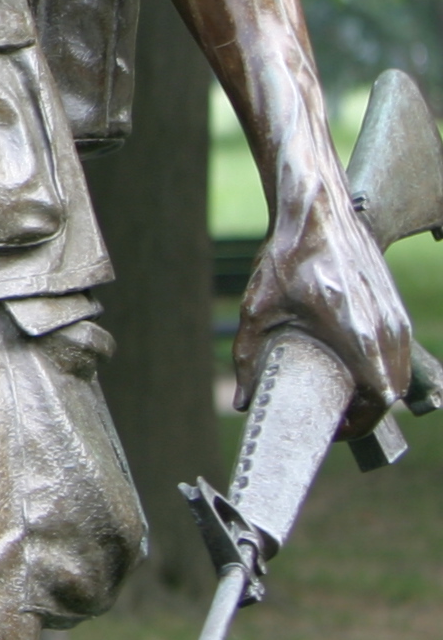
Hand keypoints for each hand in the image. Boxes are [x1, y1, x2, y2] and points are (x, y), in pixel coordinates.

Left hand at [237, 178, 414, 424]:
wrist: (315, 211)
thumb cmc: (287, 257)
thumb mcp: (258, 310)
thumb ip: (249, 359)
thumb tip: (243, 401)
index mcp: (359, 337)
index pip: (378, 401)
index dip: (358, 423)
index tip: (333, 428)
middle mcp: (387, 331)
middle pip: (390, 393)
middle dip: (364, 411)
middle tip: (333, 416)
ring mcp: (396, 317)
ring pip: (396, 372)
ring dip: (375, 388)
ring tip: (341, 393)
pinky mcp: (395, 305)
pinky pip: (397, 350)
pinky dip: (380, 366)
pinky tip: (352, 365)